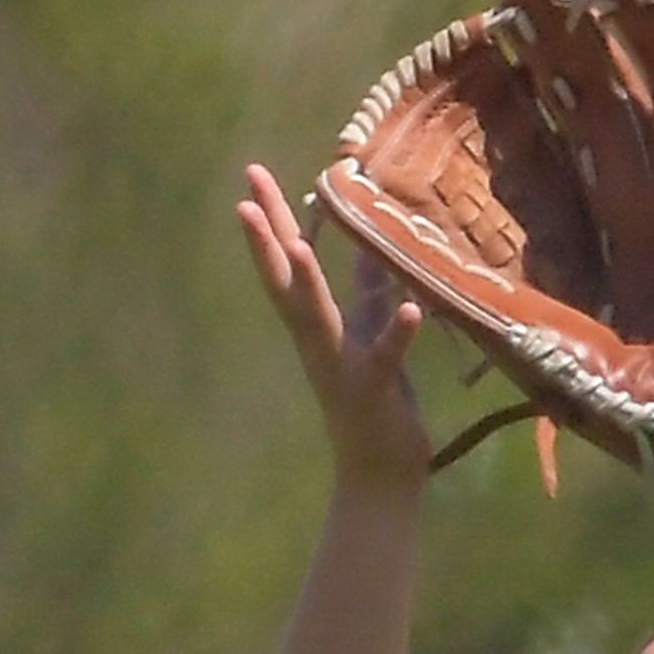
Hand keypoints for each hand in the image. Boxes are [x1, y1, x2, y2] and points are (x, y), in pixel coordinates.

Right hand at [236, 165, 429, 493]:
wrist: (378, 477)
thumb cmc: (377, 406)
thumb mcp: (371, 338)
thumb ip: (369, 295)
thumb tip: (373, 247)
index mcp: (318, 328)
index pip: (288, 264)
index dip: (272, 221)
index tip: (253, 176)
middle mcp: (319, 344)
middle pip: (285, 284)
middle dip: (267, 239)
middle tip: (246, 194)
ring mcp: (341, 368)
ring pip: (317, 321)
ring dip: (308, 285)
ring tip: (299, 245)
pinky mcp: (373, 393)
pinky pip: (383, 359)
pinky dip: (395, 334)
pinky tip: (407, 307)